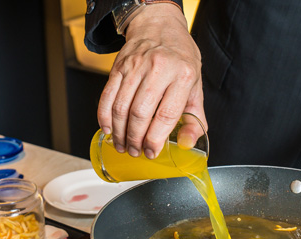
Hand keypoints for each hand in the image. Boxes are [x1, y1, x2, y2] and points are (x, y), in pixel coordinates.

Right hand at [97, 4, 206, 157]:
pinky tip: (108, 130)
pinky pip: (107, 96)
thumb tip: (187, 143)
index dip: (156, 138)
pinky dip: (104, 117)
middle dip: (136, 139)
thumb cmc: (180, 58)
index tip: (152, 152)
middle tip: (136, 152)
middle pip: (140, 113)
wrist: (160, 25)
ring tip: (123, 145)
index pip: (166, 114)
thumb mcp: (196, 86)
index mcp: (183, 75)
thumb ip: (195, 118)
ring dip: (119, 132)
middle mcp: (158, 68)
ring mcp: (136, 66)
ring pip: (121, 107)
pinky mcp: (118, 66)